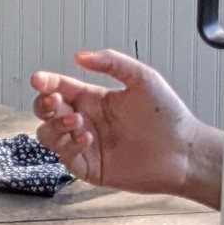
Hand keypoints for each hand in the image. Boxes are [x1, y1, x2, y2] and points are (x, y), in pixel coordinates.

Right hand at [31, 50, 216, 201]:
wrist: (184, 153)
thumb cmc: (169, 117)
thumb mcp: (143, 78)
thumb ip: (111, 62)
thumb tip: (80, 56)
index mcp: (94, 99)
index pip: (60, 87)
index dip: (45, 82)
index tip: (39, 79)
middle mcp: (86, 120)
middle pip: (46, 111)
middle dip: (44, 104)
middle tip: (55, 102)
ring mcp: (86, 145)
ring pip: (48, 134)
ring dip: (55, 126)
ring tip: (77, 122)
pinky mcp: (89, 168)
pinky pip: (64, 157)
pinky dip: (69, 145)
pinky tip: (87, 138)